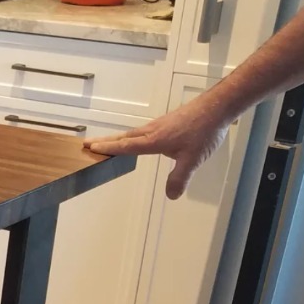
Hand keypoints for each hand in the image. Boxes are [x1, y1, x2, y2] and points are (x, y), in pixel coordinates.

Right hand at [84, 103, 227, 199]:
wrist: (217, 108)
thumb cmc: (204, 131)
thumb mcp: (193, 159)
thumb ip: (180, 178)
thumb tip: (171, 195)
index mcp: (154, 140)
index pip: (126, 146)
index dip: (108, 148)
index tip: (90, 147)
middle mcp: (152, 130)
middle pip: (124, 137)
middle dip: (105, 141)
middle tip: (87, 143)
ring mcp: (159, 124)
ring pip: (133, 132)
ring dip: (118, 138)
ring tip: (107, 142)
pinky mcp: (167, 122)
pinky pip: (143, 130)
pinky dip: (133, 135)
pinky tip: (138, 139)